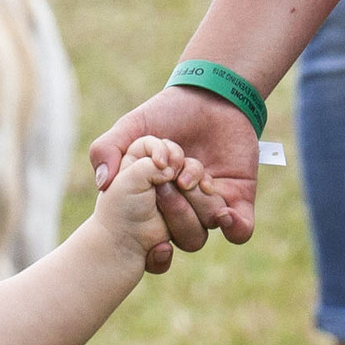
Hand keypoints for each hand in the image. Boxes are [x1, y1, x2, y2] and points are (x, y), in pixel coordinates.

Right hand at [89, 86, 257, 272]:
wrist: (213, 95)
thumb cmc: (169, 112)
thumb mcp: (131, 126)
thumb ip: (107, 149)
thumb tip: (103, 183)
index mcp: (154, 203)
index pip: (151, 244)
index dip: (150, 249)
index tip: (150, 235)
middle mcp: (181, 209)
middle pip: (181, 238)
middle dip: (175, 212)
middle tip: (169, 182)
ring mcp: (209, 204)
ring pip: (206, 229)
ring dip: (200, 208)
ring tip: (193, 179)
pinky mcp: (238, 197)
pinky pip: (241, 230)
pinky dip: (236, 228)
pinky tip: (226, 213)